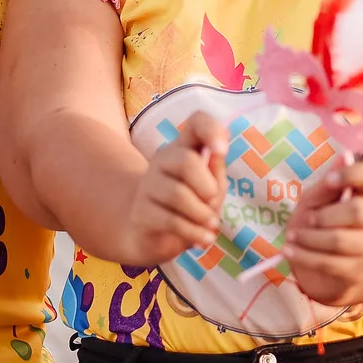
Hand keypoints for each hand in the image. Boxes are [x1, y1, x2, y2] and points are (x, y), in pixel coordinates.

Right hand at [126, 110, 223, 268]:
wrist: (153, 236)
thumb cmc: (191, 208)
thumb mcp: (211, 190)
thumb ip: (216, 173)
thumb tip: (217, 154)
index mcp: (186, 148)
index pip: (197, 121)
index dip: (211, 130)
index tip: (222, 150)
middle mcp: (163, 160)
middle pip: (186, 161)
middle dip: (207, 187)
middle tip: (212, 202)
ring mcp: (148, 186)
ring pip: (178, 194)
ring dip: (202, 215)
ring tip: (210, 226)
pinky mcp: (141, 213)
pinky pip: (171, 220)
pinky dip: (193, 233)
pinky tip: (203, 240)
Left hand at [288, 159, 362, 305]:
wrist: (317, 266)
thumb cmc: (317, 225)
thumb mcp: (314, 202)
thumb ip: (327, 186)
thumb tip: (344, 158)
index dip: (355, 174)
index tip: (330, 180)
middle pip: (359, 212)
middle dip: (326, 215)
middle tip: (308, 218)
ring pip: (341, 240)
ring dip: (309, 238)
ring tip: (292, 236)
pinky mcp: (353, 272)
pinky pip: (329, 263)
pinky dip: (303, 256)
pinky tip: (288, 250)